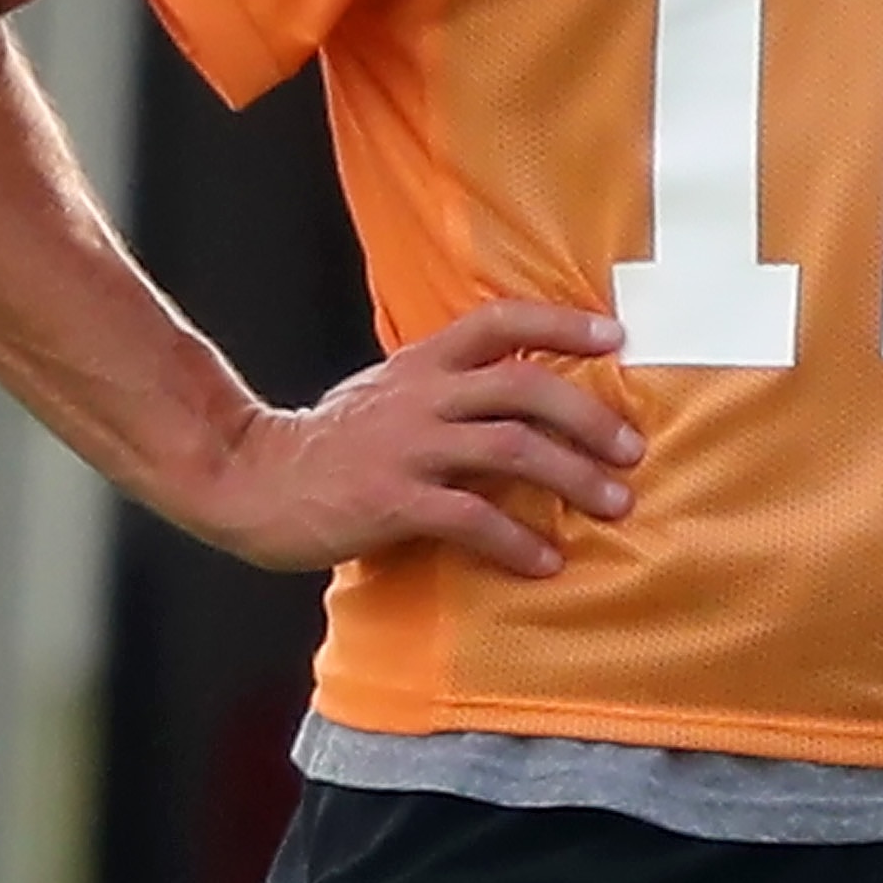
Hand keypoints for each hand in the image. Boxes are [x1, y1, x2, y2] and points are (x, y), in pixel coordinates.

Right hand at [178, 301, 641, 579]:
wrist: (251, 481)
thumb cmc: (328, 443)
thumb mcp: (386, 392)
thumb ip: (442, 388)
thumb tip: (515, 395)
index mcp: (422, 364)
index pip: (500, 322)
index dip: (562, 322)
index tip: (616, 335)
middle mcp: (422, 396)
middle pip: (525, 387)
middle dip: (589, 417)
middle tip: (632, 449)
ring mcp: (408, 448)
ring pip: (512, 449)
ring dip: (573, 477)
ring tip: (614, 504)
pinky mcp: (393, 502)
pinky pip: (471, 518)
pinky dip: (517, 541)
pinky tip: (545, 561)